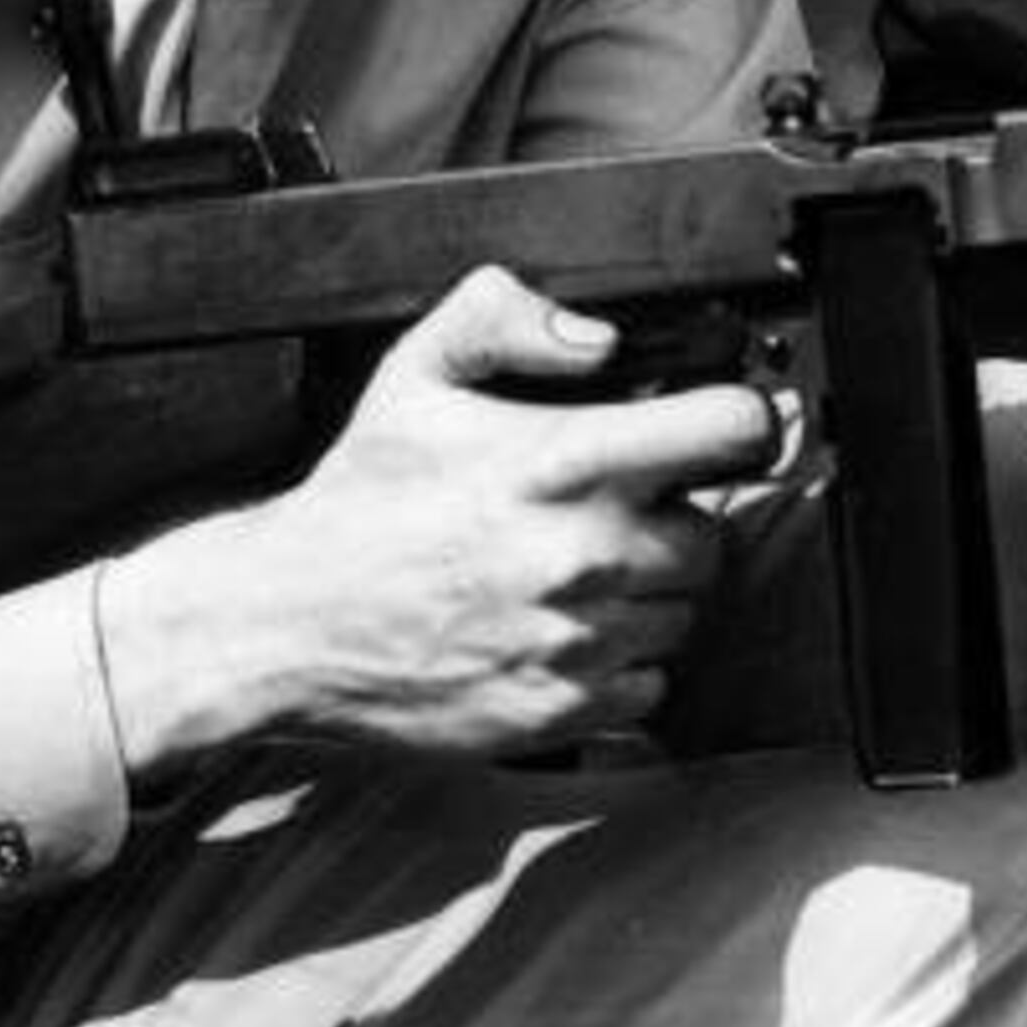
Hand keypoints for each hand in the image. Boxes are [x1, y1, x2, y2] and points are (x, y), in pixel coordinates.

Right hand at [97, 267, 783, 766]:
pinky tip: (562, 634)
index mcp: (566, 463)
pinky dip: (620, 667)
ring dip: (648, 596)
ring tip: (574, 577)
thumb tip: (597, 337)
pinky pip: (649, 687)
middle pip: (716, 536)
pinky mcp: (564, 710)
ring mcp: (580, 640)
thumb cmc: (359, 503)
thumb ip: (506, 316)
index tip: (722, 430)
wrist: (287, 623)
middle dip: (675, 521)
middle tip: (612, 516)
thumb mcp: (415, 373)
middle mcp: (587, 556)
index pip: (730, 430)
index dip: (739, 423)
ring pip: (685, 615)